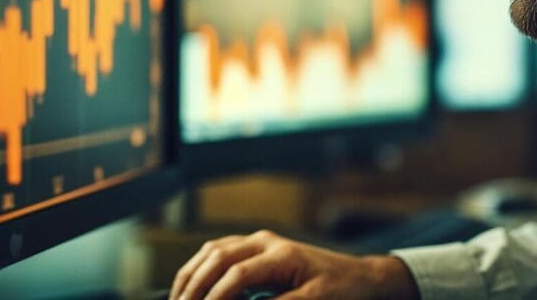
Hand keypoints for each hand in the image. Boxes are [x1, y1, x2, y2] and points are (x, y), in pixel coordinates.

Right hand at [169, 230, 419, 299]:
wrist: (360, 277)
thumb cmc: (340, 290)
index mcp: (281, 254)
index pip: (236, 274)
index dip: (215, 297)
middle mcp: (267, 242)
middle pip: (218, 256)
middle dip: (194, 285)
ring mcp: (261, 242)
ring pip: (214, 250)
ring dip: (192, 274)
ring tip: (177, 299)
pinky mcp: (258, 248)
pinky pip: (220, 250)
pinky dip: (201, 267)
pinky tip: (191, 285)